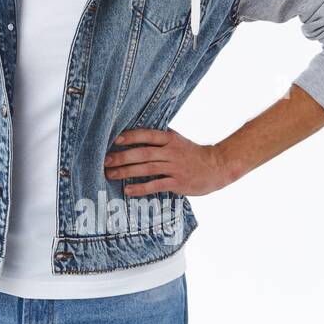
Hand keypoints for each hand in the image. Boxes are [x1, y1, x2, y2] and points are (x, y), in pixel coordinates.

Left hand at [103, 128, 240, 196]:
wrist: (217, 166)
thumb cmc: (192, 153)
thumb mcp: (177, 141)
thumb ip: (159, 138)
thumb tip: (134, 133)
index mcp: (170, 139)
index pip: (147, 135)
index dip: (131, 137)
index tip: (114, 140)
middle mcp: (171, 152)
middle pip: (143, 153)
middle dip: (122, 157)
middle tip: (105, 161)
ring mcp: (175, 168)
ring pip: (147, 169)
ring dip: (127, 172)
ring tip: (110, 175)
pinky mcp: (178, 183)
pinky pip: (156, 185)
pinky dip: (141, 188)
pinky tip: (128, 190)